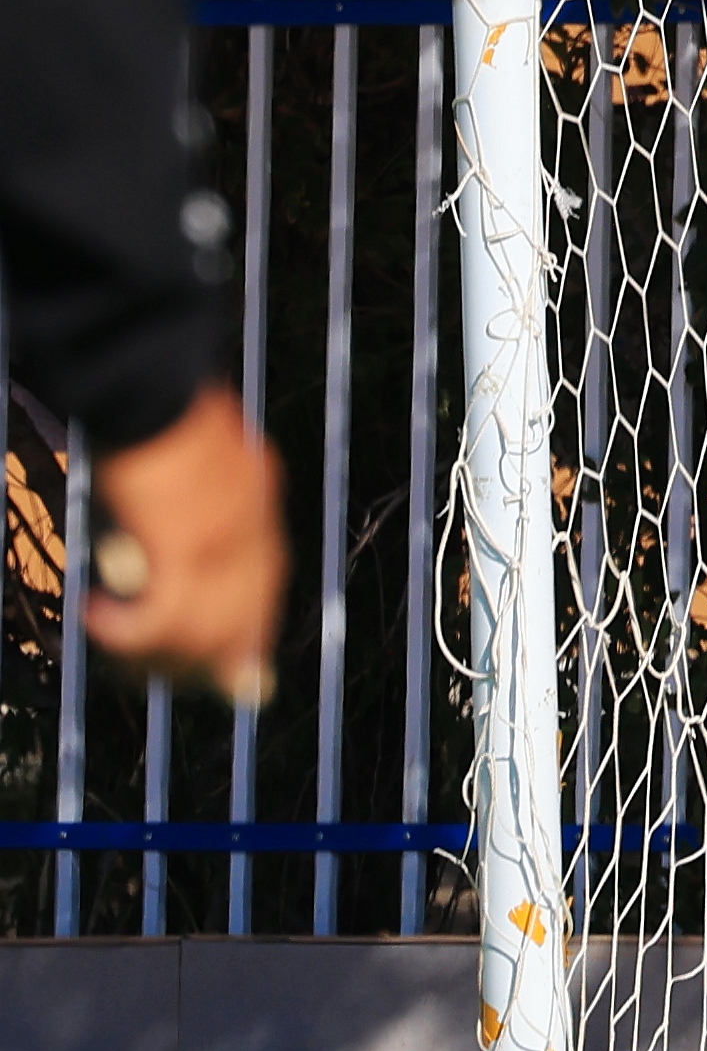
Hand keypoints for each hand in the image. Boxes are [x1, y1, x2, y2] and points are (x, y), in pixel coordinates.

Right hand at [86, 384, 285, 702]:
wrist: (150, 375)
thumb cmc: (148, 400)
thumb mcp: (179, 450)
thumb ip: (179, 494)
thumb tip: (146, 544)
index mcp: (256, 491)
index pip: (265, 580)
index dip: (247, 628)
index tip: (236, 668)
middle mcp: (254, 520)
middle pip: (244, 615)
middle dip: (208, 659)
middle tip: (157, 675)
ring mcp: (227, 536)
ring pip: (208, 630)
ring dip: (158, 651)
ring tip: (117, 646)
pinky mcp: (188, 544)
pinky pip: (165, 616)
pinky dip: (129, 630)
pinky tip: (97, 616)